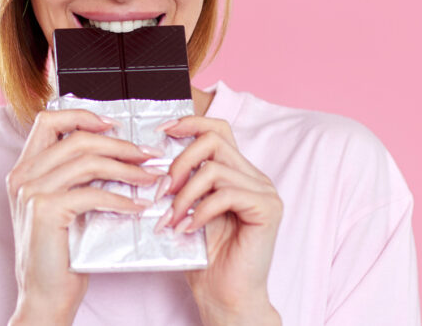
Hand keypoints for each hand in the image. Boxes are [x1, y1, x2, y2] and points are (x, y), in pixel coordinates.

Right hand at [5, 109, 161, 324]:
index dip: (83, 116)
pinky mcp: (45, 211)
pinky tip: (138, 206)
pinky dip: (120, 198)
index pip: (49, 120)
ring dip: (126, 168)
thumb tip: (118, 151)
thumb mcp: (64, 206)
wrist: (45, 296)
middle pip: (77, 138)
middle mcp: (22, 175)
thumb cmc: (60, 254)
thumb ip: (76, 177)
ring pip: (87, 162)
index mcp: (24, 168)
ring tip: (150, 178)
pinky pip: (92, 193)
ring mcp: (31, 192)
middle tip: (148, 155)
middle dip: (119, 144)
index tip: (114, 124)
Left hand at [157, 116, 283, 325]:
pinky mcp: (268, 209)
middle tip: (162, 192)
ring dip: (184, 195)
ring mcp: (265, 191)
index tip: (162, 131)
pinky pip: (226, 194)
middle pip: (214, 140)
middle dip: (180, 163)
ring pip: (215, 169)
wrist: (226, 297)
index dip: (189, 123)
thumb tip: (153, 159)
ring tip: (171, 219)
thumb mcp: (188, 211)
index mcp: (238, 173)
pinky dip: (200, 211)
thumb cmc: (206, 259)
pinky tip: (188, 229)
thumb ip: (182, 184)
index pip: (217, 129)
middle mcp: (255, 177)